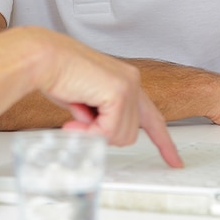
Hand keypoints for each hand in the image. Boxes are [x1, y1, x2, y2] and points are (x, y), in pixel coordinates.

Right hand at [33, 31, 182, 167]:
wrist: (44, 58)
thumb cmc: (57, 75)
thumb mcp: (86, 102)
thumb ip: (100, 118)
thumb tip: (99, 134)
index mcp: (126, 81)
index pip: (152, 118)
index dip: (164, 142)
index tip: (175, 161)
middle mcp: (132, 81)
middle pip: (129, 134)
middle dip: (103, 134)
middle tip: (79, 119)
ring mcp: (129, 86)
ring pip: (120, 135)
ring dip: (93, 131)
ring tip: (76, 111)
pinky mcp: (119, 92)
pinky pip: (109, 130)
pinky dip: (90, 130)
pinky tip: (77, 114)